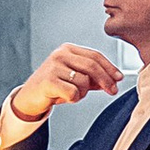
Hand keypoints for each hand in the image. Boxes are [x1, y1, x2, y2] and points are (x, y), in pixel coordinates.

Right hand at [8, 43, 122, 124]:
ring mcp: (54, 66)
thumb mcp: (74, 78)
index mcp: (68, 49)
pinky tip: (63, 98)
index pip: (95, 56)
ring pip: (84, 81)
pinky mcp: (49, 81)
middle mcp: (60, 54)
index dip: (110, 67)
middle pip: (92, 66)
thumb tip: (114, 79)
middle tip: (113, 91)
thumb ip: (92, 77)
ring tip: (72, 94)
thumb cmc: (54, 86)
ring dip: (83, 93)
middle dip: (106, 80)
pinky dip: (73, 99)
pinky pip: (73, 92)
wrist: (30, 97)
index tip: (119, 78)